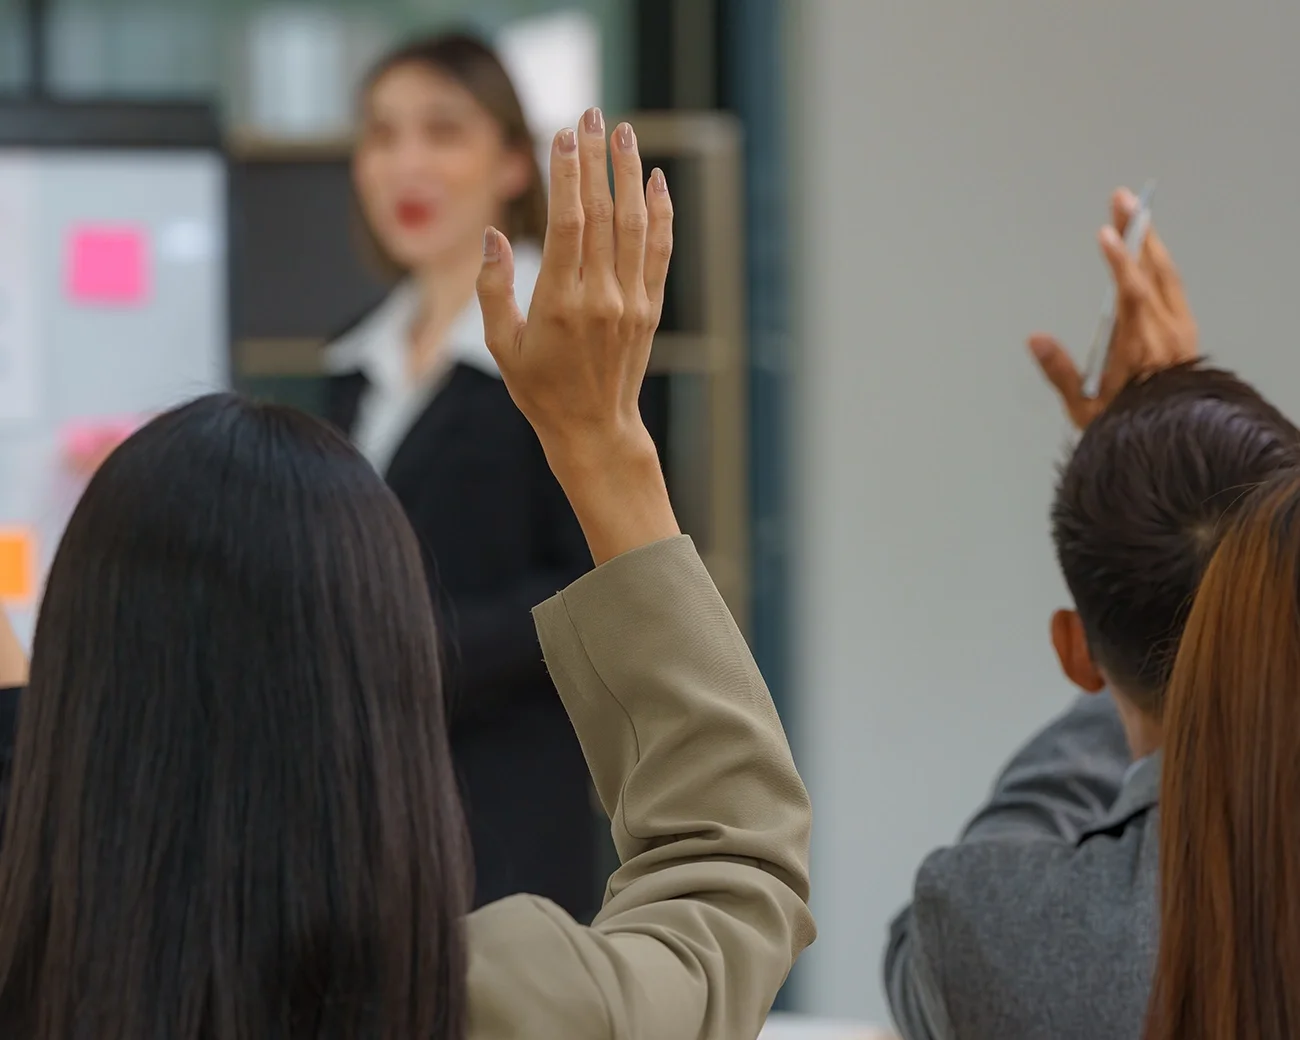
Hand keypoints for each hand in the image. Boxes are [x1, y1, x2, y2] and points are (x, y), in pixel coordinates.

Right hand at [477, 110, 678, 563]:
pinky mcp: (649, 309)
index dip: (566, 174)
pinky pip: (658, 252)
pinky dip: (660, 214)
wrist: (594, 429)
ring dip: (629, 174)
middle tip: (591, 113)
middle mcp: (601, 298)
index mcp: (560, 304)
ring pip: (634, 225)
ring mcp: (630, 302)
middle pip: (602, 213)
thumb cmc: (540, 390)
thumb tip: (494, 234)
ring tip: (623, 133)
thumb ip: (493, 289)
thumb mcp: (502, 346)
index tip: (563, 134)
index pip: (568, 223)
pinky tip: (656, 181)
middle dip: (596, 159)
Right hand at [1029, 188, 1198, 429]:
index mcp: (1142, 348)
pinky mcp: (1185, 331)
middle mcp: (1167, 332)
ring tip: (1135, 214)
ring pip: (1168, 275)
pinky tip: (1149, 254)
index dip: (1120, 262)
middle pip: (1155, 271)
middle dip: (1138, 232)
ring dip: (1151, 242)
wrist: (1174, 440)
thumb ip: (1060, 371)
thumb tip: (1035, 338)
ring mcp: (1181, 329)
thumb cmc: (1128, 426)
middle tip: (1122, 199)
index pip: (1132, 294)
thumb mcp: (1085, 408)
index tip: (1106, 233)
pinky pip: (1173, 287)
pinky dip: (1159, 264)